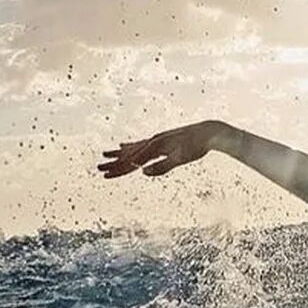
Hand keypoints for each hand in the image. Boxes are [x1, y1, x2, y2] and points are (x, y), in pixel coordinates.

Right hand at [98, 121, 219, 178]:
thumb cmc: (196, 146)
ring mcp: (156, 140)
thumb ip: (162, 166)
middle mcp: (153, 141)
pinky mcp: (161, 140)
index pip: (134, 161)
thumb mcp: (180, 159)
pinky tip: (123, 146)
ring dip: (118, 154)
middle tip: (98, 169)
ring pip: (133, 148)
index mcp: (156, 146)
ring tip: (105, 156)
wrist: (208, 132)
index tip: (107, 175)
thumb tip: (143, 172)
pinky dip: (130, 147)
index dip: (120, 169)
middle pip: (129, 154)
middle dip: (114, 163)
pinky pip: (140, 144)